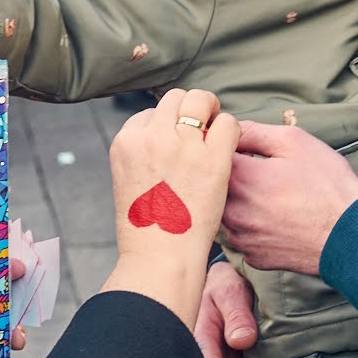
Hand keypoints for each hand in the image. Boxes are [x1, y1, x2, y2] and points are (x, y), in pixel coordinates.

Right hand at [101, 89, 239, 326]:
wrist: (160, 260)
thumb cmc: (147, 230)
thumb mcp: (129, 182)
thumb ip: (144, 155)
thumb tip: (166, 138)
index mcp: (126, 142)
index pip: (151, 113)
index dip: (167, 127)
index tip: (176, 148)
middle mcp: (151, 136)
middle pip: (176, 98)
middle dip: (190, 111)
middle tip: (202, 134)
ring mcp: (182, 144)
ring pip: (201, 100)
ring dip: (211, 114)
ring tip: (216, 138)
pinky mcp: (212, 158)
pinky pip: (228, 123)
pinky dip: (231, 132)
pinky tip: (228, 152)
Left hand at [223, 122, 357, 275]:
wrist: (352, 237)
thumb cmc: (328, 186)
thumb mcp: (294, 142)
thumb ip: (254, 131)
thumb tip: (230, 129)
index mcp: (239, 178)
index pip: (212, 154)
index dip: (228, 147)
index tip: (246, 149)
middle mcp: (231, 210)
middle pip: (216, 185)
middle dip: (233, 175)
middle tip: (264, 173)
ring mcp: (239, 237)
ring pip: (226, 211)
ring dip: (241, 201)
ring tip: (273, 196)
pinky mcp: (251, 256)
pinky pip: (242, 234)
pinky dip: (253, 225)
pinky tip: (276, 219)